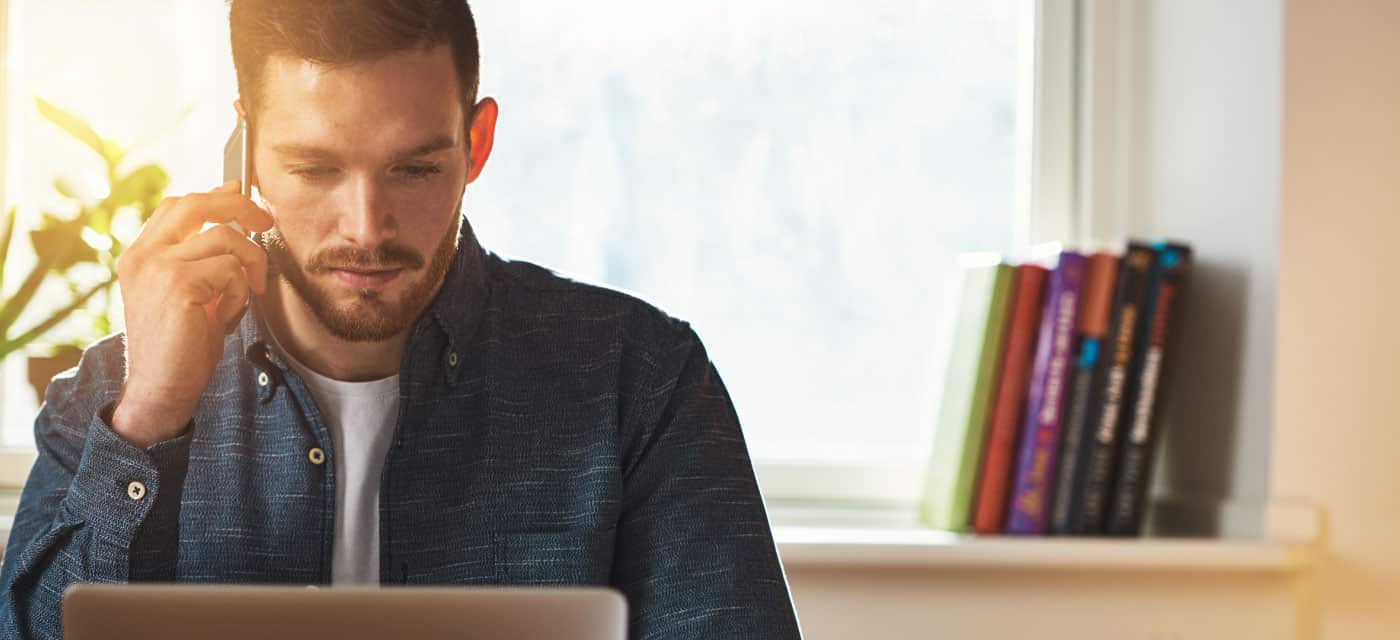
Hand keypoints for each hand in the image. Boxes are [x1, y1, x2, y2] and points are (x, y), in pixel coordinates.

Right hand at [110, 181, 273, 447]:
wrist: (161, 389)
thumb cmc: (182, 344)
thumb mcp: (191, 291)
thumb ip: (202, 254)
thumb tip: (230, 209)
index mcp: (141, 254)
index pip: (177, 204)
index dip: (215, 196)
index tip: (243, 197)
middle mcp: (144, 255)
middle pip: (196, 203)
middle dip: (240, 208)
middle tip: (265, 224)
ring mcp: (158, 267)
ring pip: (225, 237)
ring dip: (249, 263)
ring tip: (245, 293)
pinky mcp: (178, 284)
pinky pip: (230, 268)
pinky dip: (240, 291)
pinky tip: (227, 313)